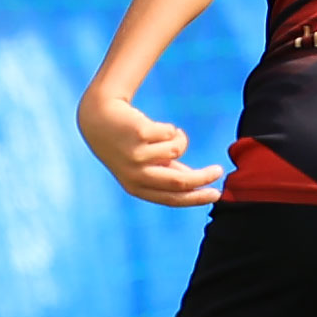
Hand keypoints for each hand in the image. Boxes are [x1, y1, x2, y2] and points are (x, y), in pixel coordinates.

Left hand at [77, 90, 223, 205]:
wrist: (98, 118)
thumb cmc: (125, 143)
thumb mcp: (145, 164)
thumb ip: (168, 174)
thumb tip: (198, 186)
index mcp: (135, 187)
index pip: (172, 198)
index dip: (196, 198)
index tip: (217, 194)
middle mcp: (135, 174)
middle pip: (179, 181)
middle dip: (203, 178)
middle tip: (218, 170)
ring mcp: (136, 154)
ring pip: (177, 149)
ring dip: (178, 139)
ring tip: (163, 135)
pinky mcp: (139, 134)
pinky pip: (171, 132)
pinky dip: (170, 128)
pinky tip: (154, 126)